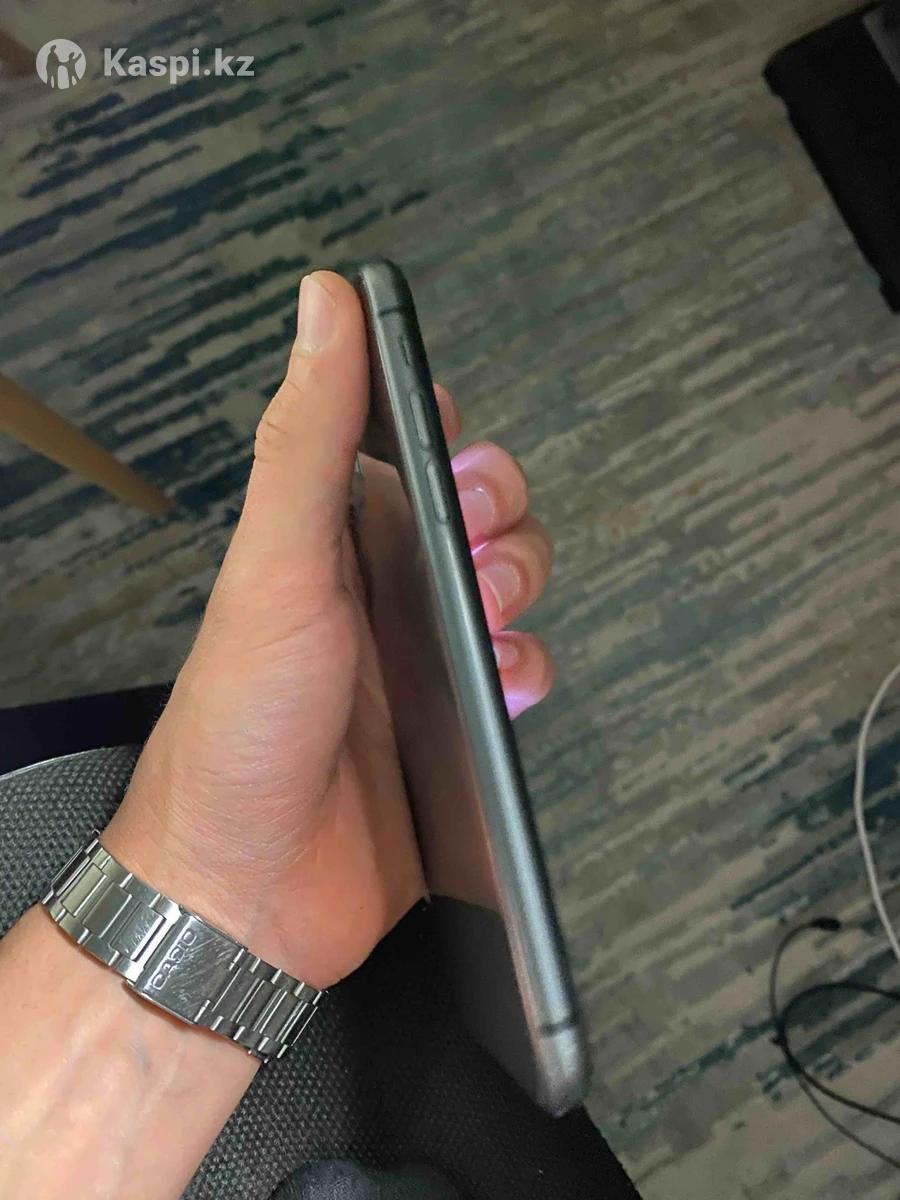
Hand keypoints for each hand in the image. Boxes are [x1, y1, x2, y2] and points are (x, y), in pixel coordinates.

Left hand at [103, 271, 554, 989]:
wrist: (249, 888)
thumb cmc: (243, 725)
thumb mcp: (278, 565)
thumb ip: (311, 436)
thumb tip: (327, 302)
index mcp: (322, 538)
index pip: (393, 444)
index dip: (438, 427)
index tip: (452, 442)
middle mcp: (371, 589)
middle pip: (471, 511)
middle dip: (498, 512)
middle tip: (480, 545)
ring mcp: (415, 657)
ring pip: (506, 585)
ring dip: (521, 585)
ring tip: (490, 623)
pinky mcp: (453, 723)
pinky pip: (522, 670)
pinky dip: (531, 667)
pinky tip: (507, 685)